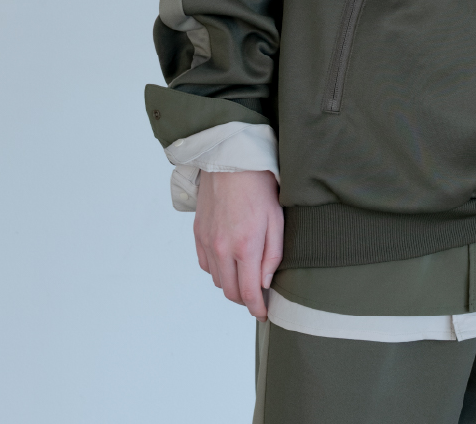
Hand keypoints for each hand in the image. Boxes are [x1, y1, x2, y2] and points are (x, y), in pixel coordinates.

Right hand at [194, 169, 282, 320]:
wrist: (231, 162)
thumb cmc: (259, 187)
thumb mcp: (277, 219)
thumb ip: (272, 256)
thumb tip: (264, 283)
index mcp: (244, 246)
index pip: (248, 293)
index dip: (257, 308)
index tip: (264, 313)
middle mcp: (221, 248)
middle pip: (230, 292)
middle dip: (245, 299)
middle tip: (258, 296)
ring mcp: (207, 241)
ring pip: (217, 280)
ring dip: (231, 284)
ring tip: (246, 276)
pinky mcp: (198, 233)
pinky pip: (206, 264)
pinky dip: (217, 270)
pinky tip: (229, 261)